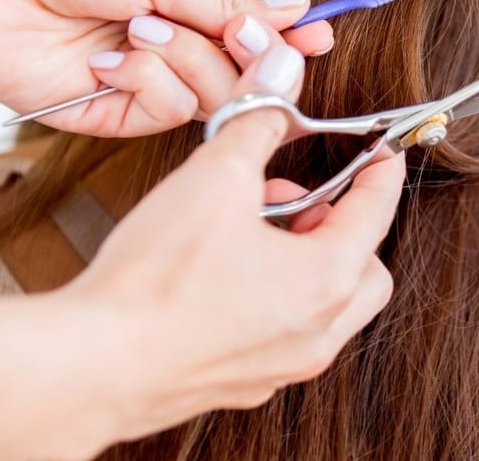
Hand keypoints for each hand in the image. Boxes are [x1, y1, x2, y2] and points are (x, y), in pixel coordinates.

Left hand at [0, 0, 332, 135]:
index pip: (261, 26)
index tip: (319, 38)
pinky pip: (171, 112)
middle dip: (245, 54)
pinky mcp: (124, 112)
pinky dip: (145, 81)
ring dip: (185, 60)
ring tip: (137, 28)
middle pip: (251, 70)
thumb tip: (298, 8)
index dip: (292, 37)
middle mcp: (182, 41)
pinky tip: (109, 60)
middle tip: (234, 34)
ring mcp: (154, 78)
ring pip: (218, 95)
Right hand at [0, 18, 403, 458]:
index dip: (381, 173)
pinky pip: (287, 333)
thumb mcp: (215, 179)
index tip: (382, 156)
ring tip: (255, 233)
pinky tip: (231, 277)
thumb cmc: (156, 284)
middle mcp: (318, 331)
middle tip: (298, 203)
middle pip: (365, 270)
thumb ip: (255, 128)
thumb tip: (274, 96)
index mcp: (326, 280)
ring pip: (329, 307)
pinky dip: (278, 299)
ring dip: (309, 263)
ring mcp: (285, 364)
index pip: (377, 212)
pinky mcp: (248, 382)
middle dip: (342, 228)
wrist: (95, 368)